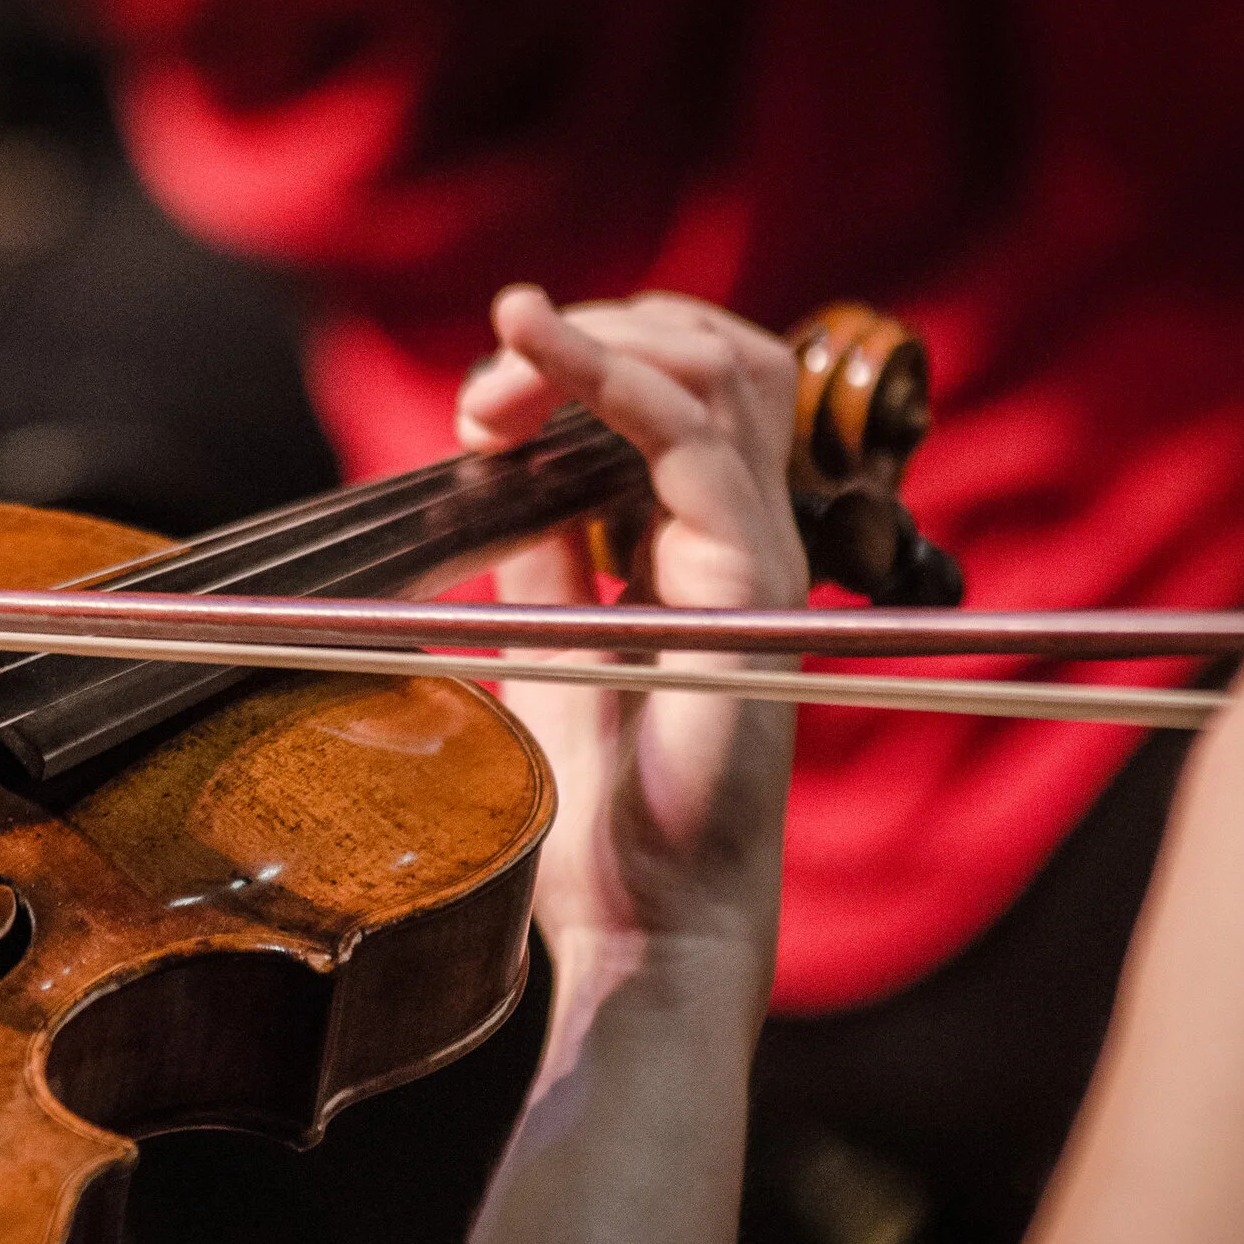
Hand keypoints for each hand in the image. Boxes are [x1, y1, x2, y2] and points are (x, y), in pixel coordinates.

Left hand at [457, 286, 807, 1064]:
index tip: (486, 391)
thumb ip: (544, 550)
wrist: (644, 916)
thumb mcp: (548, 642)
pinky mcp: (748, 582)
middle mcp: (744, 535)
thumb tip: (502, 462)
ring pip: (721, 370)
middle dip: (598, 328)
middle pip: (714, 356)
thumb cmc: (601, 809)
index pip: (678, 389)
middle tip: (499, 365)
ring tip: (514, 346)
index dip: (585, 356)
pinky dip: (611, 378)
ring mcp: (756, 553)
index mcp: (701, 544)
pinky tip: (537, 355)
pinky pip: (696, 440)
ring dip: (602, 335)